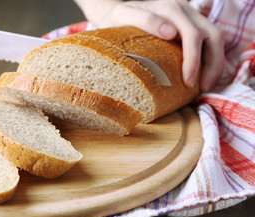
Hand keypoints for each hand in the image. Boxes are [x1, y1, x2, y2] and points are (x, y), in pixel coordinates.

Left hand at [75, 0, 224, 91]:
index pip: (193, 35)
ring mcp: (191, 16)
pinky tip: (204, 76)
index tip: (188, 82)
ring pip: (217, 38)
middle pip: (213, 36)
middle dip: (213, 64)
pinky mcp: (192, 24)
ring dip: (216, 63)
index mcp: (171, 9)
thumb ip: (146, 21)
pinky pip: (210, 41)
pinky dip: (212, 59)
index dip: (194, 60)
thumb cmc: (119, 19)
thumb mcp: (124, 17)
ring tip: (207, 86)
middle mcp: (186, 10)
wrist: (118, 13)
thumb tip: (171, 32)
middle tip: (204, 89)